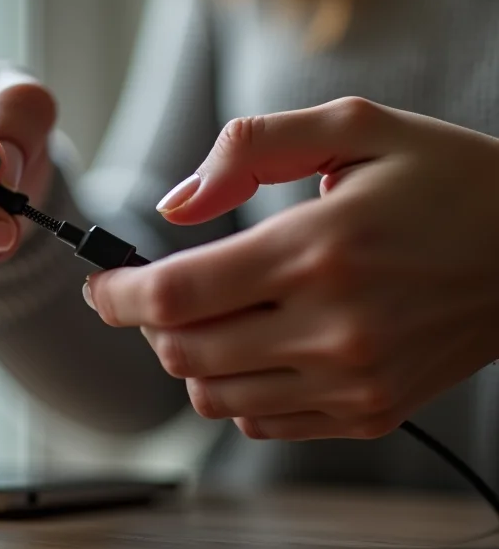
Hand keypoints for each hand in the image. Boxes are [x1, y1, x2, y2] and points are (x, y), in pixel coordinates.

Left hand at [86, 97, 498, 440]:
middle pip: (183, 352)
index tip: (102, 286)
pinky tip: (254, 348)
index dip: (118, 295)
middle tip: (154, 291)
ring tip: (206, 317)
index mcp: (317, 249)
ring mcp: (353, 380)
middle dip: (147, 323)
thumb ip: (251, 149)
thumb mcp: (354, 126)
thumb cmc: (446, 180)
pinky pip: (264, 422)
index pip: (175, 295)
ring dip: (187, 357)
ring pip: (215, 396)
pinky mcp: (370, 410)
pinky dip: (235, 389)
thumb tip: (176, 205)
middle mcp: (332, 328)